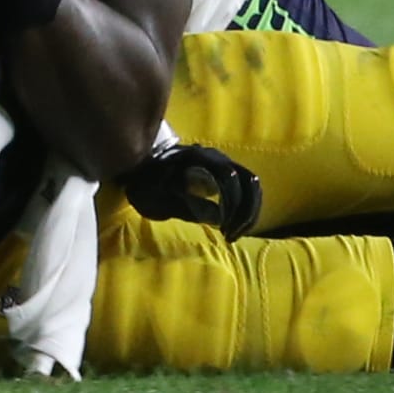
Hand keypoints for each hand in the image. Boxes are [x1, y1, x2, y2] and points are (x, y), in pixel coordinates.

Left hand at [122, 143, 262, 240]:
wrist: (142, 168)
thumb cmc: (147, 184)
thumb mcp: (158, 197)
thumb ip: (185, 203)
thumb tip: (216, 216)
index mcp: (198, 157)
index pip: (229, 177)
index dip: (231, 204)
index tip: (222, 228)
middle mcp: (215, 156)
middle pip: (247, 181)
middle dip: (244, 212)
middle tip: (230, 236)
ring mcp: (222, 161)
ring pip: (252, 184)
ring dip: (249, 211)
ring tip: (234, 234)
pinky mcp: (225, 172)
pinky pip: (247, 187)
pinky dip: (248, 208)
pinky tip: (236, 227)